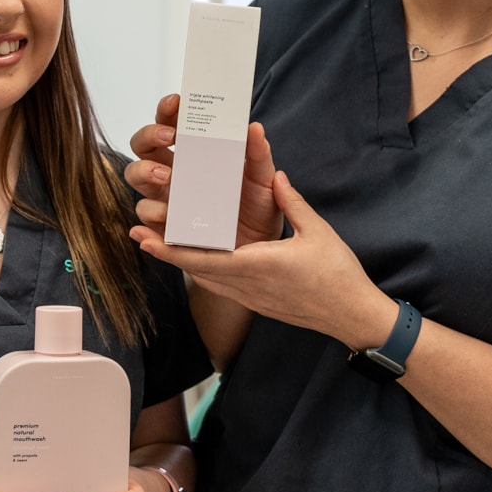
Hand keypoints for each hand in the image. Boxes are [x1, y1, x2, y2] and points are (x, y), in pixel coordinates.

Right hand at [126, 96, 283, 249]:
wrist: (258, 249)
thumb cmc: (258, 208)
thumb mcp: (264, 181)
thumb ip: (259, 155)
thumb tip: (254, 127)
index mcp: (193, 153)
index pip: (170, 123)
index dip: (167, 110)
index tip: (176, 102)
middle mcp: (172, 172)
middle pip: (142, 145)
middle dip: (149, 135)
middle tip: (170, 137)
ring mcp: (164, 198)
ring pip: (135, 176)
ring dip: (144, 171)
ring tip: (166, 177)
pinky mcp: (163, 226)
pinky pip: (145, 218)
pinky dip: (149, 216)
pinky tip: (163, 216)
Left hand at [132, 168, 398, 351]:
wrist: (351, 315)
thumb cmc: (338, 274)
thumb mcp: (317, 232)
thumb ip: (292, 203)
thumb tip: (276, 175)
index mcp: (259, 266)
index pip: (205, 259)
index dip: (171, 250)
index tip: (146, 239)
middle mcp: (248, 286)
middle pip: (196, 270)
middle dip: (166, 253)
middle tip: (140, 235)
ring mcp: (251, 298)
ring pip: (206, 279)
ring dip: (182, 261)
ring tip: (159, 243)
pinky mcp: (256, 302)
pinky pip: (220, 285)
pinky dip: (202, 270)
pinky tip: (196, 258)